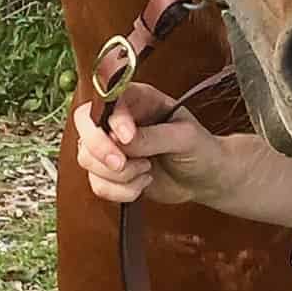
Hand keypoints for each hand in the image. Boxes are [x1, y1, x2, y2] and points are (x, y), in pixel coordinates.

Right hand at [73, 83, 225, 206]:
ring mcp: (113, 146)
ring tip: (147, 171)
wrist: (205, 178)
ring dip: (117, 175)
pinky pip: (96, 184)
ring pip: (87, 159)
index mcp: (139, 99)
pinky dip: (119, 191)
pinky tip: (142, 184)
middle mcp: (120, 120)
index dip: (111, 120)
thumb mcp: (184, 137)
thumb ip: (153, 136)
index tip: (128, 137)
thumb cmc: (201, 148)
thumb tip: (121, 140)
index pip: (108, 100)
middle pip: (86, 128)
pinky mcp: (111, 172)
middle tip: (123, 165)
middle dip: (101, 151)